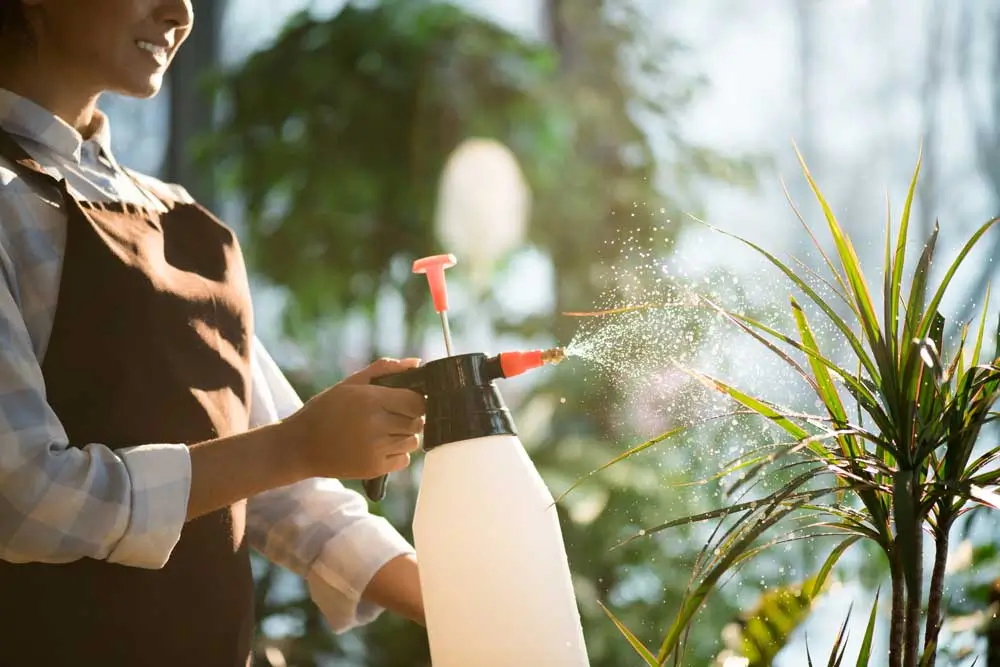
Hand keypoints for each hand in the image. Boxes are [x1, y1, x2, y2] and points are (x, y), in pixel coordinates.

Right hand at [285, 358, 425, 479]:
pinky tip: (379, 446)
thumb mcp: (349, 384)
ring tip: (383, 431)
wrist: (300, 446)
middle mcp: (375, 425)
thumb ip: (384, 369)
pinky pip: (404, 459)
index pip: (417, 402)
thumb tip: (416, 362)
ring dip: (404, 435)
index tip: (406, 400)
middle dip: (410, 417)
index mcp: (370, 400)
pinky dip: (397, 453)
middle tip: (392, 415)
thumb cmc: (325, 410)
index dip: (415, 400)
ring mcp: (376, 449)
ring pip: (413, 441)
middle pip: (417, 422)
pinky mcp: (375, 469)